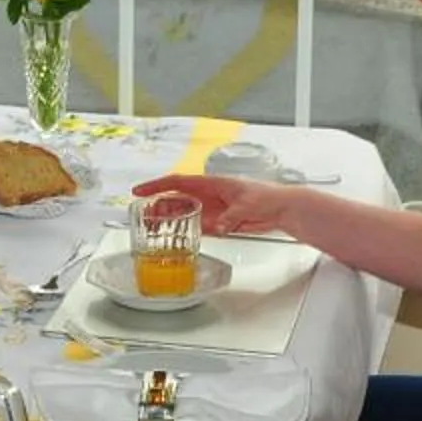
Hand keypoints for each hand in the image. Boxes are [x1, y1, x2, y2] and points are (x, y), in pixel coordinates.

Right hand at [133, 171, 290, 236]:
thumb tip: (218, 226)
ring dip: (169, 221)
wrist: (282, 208)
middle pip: (175, 199)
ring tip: (153, 229)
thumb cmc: (267, 196)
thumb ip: (231, 216)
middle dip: (157, 206)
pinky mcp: (218, 224)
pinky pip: (196, 228)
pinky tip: (175, 238)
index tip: (139, 191)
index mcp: (211, 183)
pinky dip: (185, 232)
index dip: (156, 186)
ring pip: (183, 214)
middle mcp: (208, 196)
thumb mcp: (247, 204)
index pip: (177, 182)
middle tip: (142, 216)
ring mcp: (211, 210)